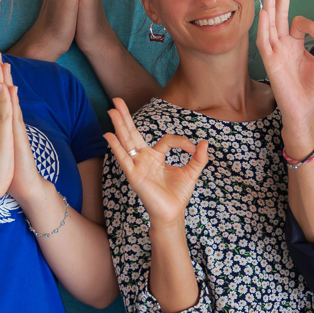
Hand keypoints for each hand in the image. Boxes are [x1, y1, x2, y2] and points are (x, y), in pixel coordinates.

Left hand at [0, 56, 49, 206]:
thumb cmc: (8, 168)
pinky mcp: (18, 137)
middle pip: (2, 93)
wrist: (24, 186)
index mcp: (1, 123)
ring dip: (5, 80)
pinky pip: (14, 115)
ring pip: (9, 99)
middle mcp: (9, 122)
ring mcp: (15, 128)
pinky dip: (11, 101)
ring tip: (2, 61)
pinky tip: (9, 87)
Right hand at [104, 97, 207, 227]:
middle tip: (116, 99)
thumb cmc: (178, 194)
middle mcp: (144, 159)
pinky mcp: (134, 175)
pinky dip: (116, 147)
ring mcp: (137, 166)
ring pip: (126, 142)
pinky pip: (124, 159)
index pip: (166, 140)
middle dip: (125, 116)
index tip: (194, 150)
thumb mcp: (192, 172)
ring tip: (111, 109)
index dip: (182, 142)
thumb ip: (199, 158)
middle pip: (133, 133)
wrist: (173, 213)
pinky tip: (109, 135)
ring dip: (119, 125)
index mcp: (157, 157)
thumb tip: (205, 141)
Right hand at [257, 0, 313, 157]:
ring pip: (270, 24)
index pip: (300, 24)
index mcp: (297, 46)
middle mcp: (284, 46)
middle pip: (280, 16)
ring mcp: (276, 52)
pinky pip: (264, 41)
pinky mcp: (270, 61)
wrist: (306, 110)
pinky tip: (265, 12)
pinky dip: (264, 27)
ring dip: (269, 7)